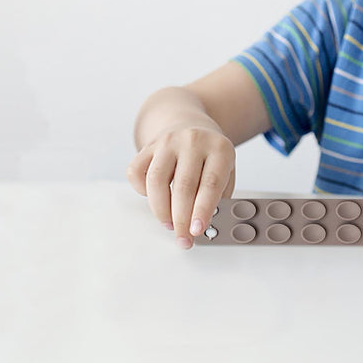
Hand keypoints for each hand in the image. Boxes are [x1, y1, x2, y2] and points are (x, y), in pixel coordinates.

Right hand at [127, 125, 235, 248]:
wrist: (192, 123)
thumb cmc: (210, 155)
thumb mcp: (226, 170)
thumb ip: (218, 196)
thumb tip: (203, 225)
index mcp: (219, 148)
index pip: (211, 183)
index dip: (203, 210)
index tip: (197, 231)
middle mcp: (193, 141)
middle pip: (183, 186)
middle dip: (181, 219)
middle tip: (183, 239)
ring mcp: (169, 141)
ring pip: (156, 180)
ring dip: (161, 210)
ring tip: (170, 224)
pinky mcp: (149, 146)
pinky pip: (136, 172)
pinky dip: (141, 191)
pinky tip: (156, 198)